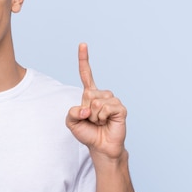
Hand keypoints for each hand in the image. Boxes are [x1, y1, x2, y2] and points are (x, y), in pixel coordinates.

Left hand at [66, 43, 126, 161]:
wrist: (100, 147)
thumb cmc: (87, 133)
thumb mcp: (71, 123)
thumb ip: (71, 113)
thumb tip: (86, 108)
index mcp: (90, 95)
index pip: (86, 74)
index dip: (84, 60)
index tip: (83, 44)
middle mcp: (102, 95)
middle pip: (88, 94)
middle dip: (85, 111)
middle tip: (91, 120)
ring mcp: (112, 100)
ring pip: (96, 102)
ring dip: (94, 116)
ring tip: (99, 122)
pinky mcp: (120, 109)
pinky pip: (106, 108)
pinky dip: (102, 117)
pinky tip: (106, 122)